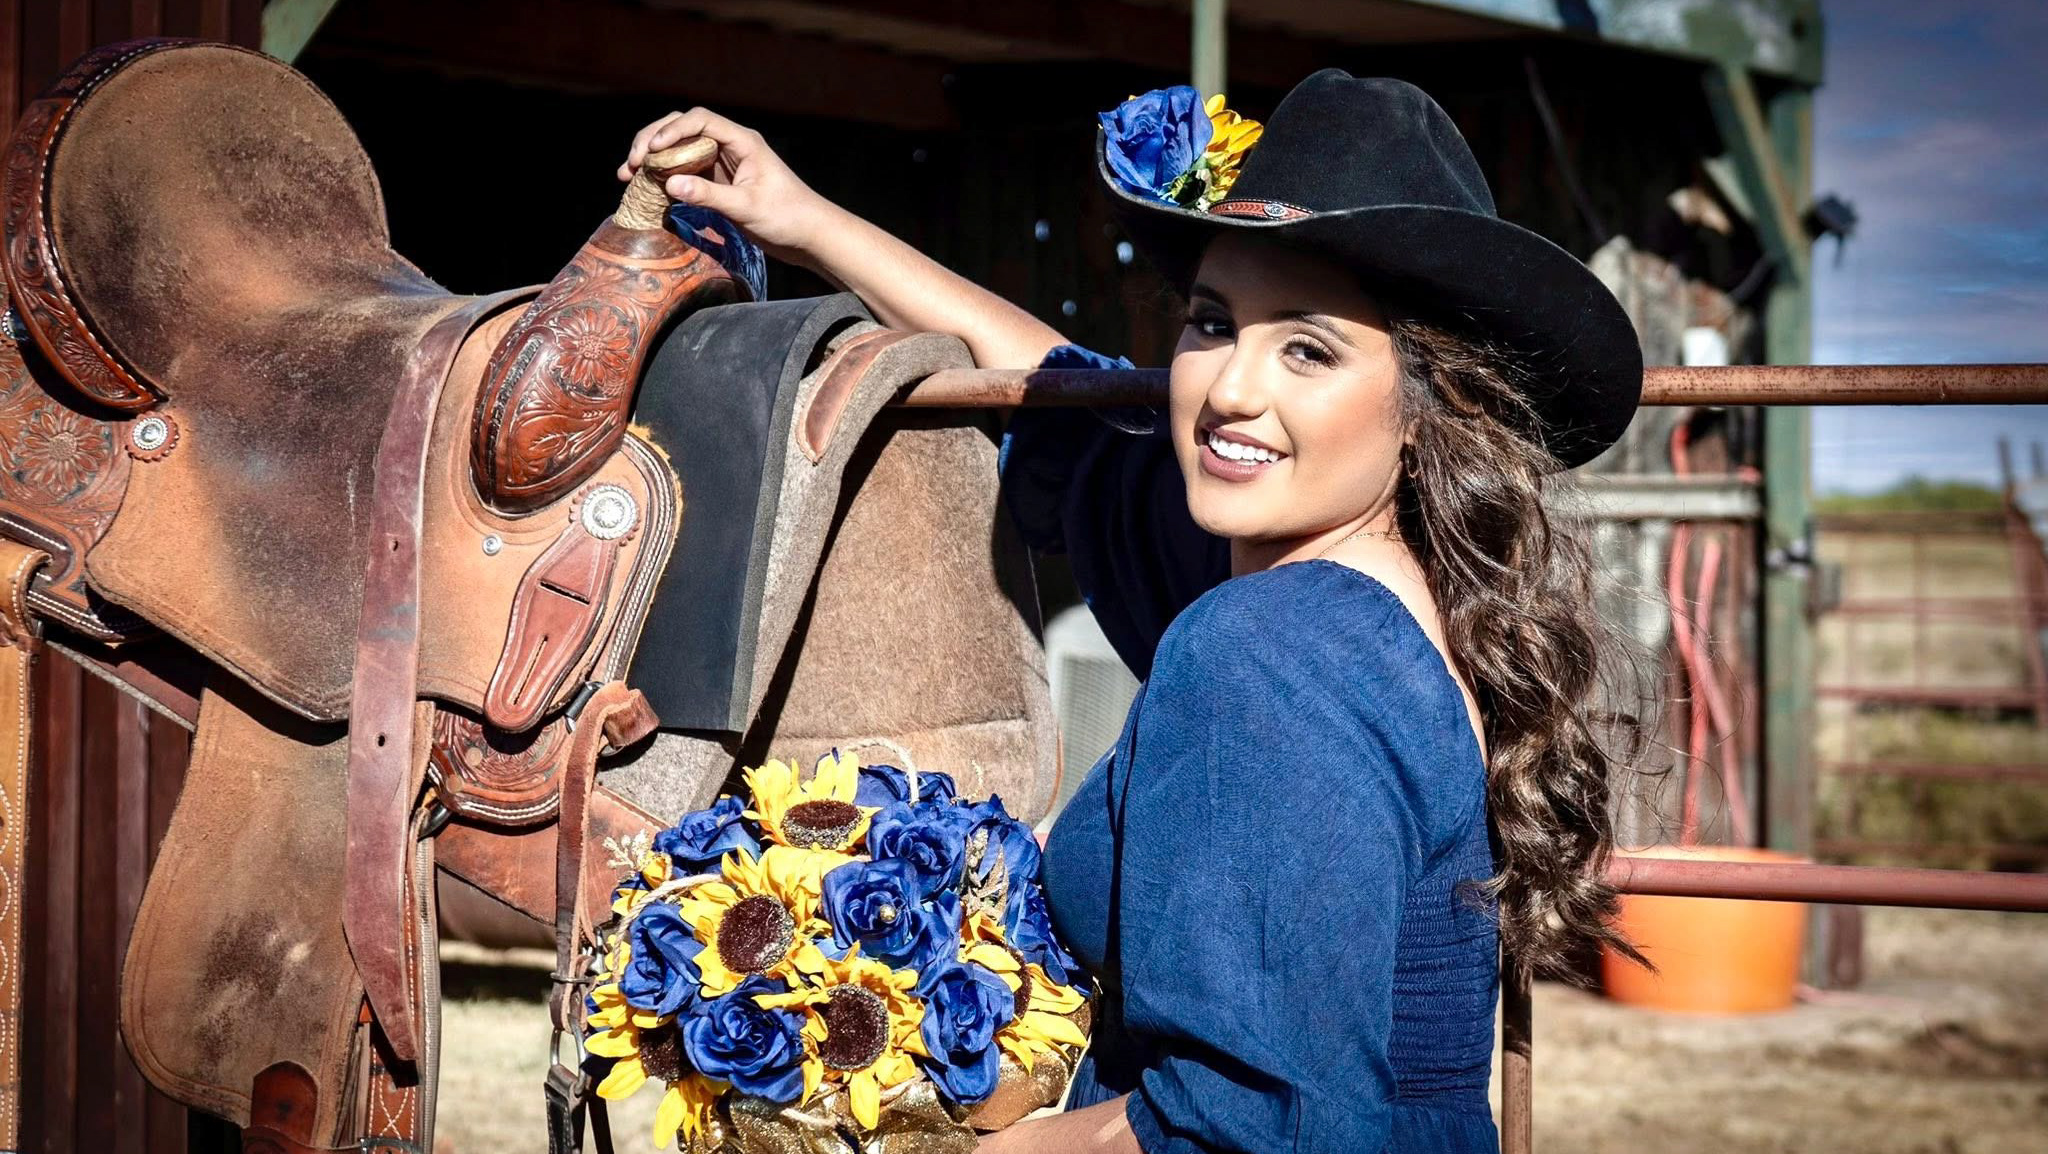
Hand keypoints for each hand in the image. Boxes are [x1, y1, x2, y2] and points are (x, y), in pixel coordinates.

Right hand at [619, 108, 837, 266]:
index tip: (651, 150)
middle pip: (683, 129)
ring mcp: (723, 163)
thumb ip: (709, 195)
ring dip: (654, 160)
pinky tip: (646, 189)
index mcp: (742, 140)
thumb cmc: (788, 217)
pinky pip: (685, 172)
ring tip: (628, 175)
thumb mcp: (747, 207)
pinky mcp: (719, 182)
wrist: (808, 236)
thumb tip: (669, 184)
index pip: (699, 120)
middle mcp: (730, 146)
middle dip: (653, 141)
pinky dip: (665, 177)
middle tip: (630, 164)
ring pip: (680, 150)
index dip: (671, 130)